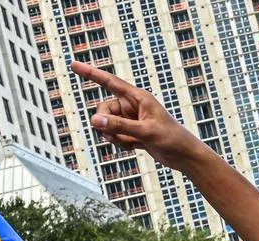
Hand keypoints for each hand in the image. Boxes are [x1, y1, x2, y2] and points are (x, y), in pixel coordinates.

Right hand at [70, 61, 204, 169]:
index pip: (110, 82)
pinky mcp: (132, 132)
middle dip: (106, 124)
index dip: (91, 74)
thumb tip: (95, 121)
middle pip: (103, 109)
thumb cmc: (173, 140)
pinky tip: (134, 148)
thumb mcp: (145, 132)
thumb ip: (120, 126)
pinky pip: (114, 135)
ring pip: (107, 125)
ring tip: (131, 144)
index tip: (73, 65)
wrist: (185, 157)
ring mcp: (131, 119)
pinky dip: (120, 143)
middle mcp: (133, 106)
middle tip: (116, 135)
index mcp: (139, 97)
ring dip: (114, 136)